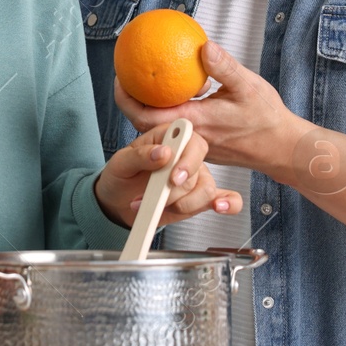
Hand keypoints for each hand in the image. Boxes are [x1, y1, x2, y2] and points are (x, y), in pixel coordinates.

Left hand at [93, 120, 243, 228]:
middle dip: (178, 189)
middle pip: (199, 169)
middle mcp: (186, 156)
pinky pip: (227, 199)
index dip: (187, 159)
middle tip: (158, 197)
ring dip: (183, 204)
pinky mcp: (199, 198)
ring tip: (159, 208)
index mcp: (169, 137)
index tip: (173, 177)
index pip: (191, 139)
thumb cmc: (121, 176)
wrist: (117, 202)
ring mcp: (196, 177)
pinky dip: (228, 203)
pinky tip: (219, 208)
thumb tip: (163, 152)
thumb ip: (141, 155)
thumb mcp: (121, 162)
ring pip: (206, 189)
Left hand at [114, 41, 310, 176]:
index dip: (126, 99)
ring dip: (148, 109)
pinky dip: (167, 115)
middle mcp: (189, 136)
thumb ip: (224, 67)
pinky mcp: (202, 147)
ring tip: (145, 85)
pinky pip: (176, 131)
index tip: (121, 78)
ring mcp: (195, 144)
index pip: (146, 116)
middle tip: (127, 77)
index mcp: (194, 122)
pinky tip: (173, 96)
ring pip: (160, 130)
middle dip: (131, 102)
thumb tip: (203, 45)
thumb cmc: (267, 119)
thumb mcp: (247, 86)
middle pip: (145, 125)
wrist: (282, 149)